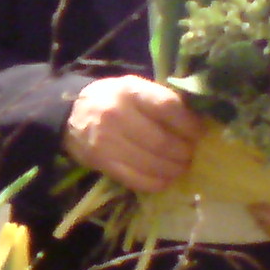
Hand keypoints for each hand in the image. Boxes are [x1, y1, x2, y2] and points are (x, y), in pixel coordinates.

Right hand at [62, 77, 200, 191]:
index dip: (189, 124)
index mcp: (129, 91)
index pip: (168, 108)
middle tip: (191, 154)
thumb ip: (160, 100)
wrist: (70, 115)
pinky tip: (165, 178)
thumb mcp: (133, 87)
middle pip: (162, 141)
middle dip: (184, 152)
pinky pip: (137, 180)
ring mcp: (107, 142)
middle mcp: (116, 115)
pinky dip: (157, 183)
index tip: (199, 133)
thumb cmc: (112, 99)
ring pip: (152, 163)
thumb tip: (195, 122)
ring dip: (173, 170)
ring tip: (181, 167)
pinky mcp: (103, 163)